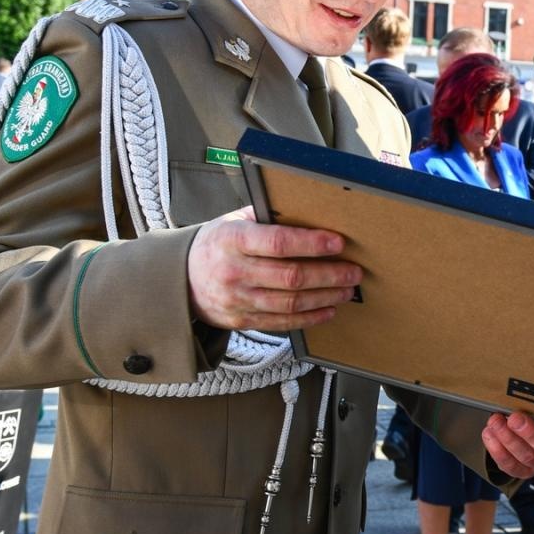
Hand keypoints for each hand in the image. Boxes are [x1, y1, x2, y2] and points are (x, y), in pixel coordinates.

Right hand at [185, 207, 359, 330]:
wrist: (180, 280)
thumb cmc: (215, 245)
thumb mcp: (233, 222)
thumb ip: (266, 217)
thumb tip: (308, 211)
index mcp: (232, 239)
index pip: (278, 242)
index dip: (311, 243)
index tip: (337, 242)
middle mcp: (234, 271)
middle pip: (291, 276)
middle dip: (329, 274)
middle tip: (353, 271)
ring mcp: (237, 300)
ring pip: (290, 302)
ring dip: (325, 297)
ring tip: (346, 289)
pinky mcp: (241, 320)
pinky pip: (282, 322)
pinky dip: (309, 317)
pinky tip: (328, 309)